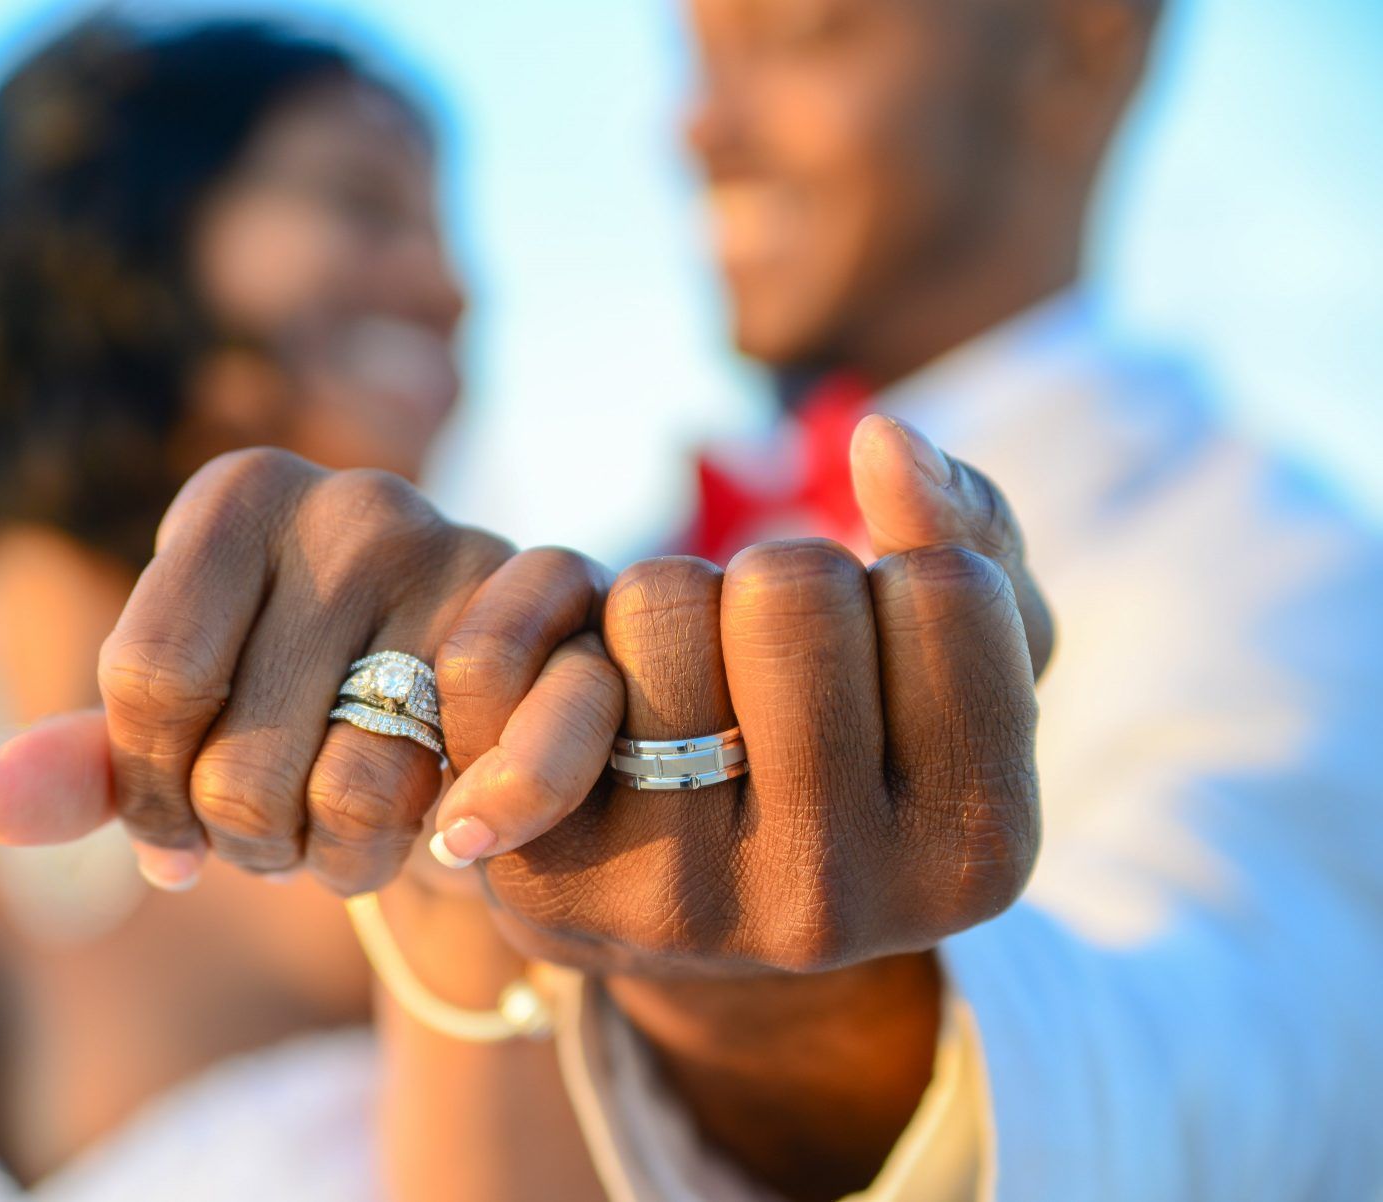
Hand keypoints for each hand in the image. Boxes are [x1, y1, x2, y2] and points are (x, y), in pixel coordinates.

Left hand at [0, 448, 624, 896]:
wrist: (484, 708)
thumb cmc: (311, 713)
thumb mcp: (192, 731)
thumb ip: (89, 764)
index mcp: (238, 496)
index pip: (147, 682)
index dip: (149, 796)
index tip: (172, 827)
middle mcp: (353, 501)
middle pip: (244, 762)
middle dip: (250, 844)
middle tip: (274, 837)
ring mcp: (466, 547)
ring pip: (368, 784)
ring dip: (349, 858)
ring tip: (349, 835)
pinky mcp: (567, 609)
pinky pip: (511, 752)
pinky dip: (478, 826)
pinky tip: (459, 841)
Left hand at [461, 414, 1050, 974]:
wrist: (702, 918)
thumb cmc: (852, 757)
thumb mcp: (962, 669)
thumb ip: (971, 539)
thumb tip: (882, 439)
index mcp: (972, 852)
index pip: (945, 587)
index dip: (899, 573)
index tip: (878, 651)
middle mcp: (830, 902)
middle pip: (791, 586)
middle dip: (775, 582)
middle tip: (766, 665)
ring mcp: (678, 902)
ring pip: (657, 601)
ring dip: (667, 601)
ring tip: (683, 687)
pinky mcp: (544, 883)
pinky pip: (500, 662)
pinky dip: (540, 613)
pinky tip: (581, 681)